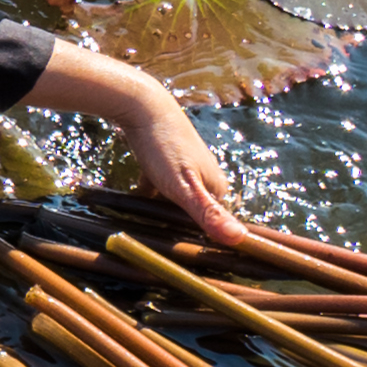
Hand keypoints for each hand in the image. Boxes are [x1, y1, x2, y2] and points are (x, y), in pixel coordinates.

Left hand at [37, 42, 249, 239]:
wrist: (141, 105)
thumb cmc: (164, 147)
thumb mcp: (184, 186)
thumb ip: (207, 213)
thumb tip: (240, 239)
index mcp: (217, 189)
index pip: (214, 228)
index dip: (199, 245)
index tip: (180, 261)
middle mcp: (206, 181)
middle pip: (191, 218)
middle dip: (174, 231)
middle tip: (151, 247)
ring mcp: (184, 173)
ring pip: (170, 206)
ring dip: (156, 218)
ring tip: (138, 234)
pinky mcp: (163, 167)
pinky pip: (154, 192)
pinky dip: (143, 200)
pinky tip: (126, 212)